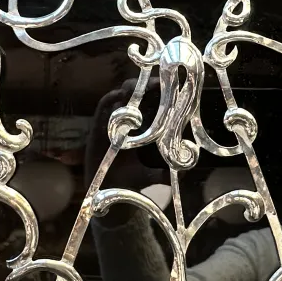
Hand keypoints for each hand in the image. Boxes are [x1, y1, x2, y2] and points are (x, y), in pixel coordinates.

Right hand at [84, 80, 165, 224]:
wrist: (108, 199)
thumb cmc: (129, 183)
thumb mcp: (151, 175)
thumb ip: (166, 172)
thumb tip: (186, 170)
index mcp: (138, 131)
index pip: (146, 104)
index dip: (155, 92)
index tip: (168, 84)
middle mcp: (123, 126)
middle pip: (131, 96)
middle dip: (142, 86)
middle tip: (156, 82)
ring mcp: (108, 127)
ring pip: (116, 99)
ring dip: (126, 91)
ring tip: (137, 87)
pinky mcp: (95, 132)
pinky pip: (101, 111)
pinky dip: (109, 102)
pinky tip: (119, 98)